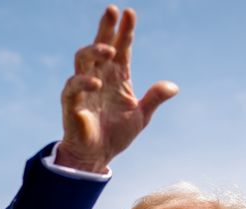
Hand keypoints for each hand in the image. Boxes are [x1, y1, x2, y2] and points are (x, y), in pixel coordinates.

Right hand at [55, 5, 178, 172]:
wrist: (97, 157)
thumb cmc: (116, 134)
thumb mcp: (141, 117)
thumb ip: (154, 99)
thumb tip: (174, 86)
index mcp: (116, 77)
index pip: (121, 47)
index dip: (125, 31)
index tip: (129, 13)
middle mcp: (99, 76)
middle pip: (100, 44)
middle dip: (106, 27)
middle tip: (112, 10)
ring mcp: (83, 88)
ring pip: (83, 59)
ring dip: (95, 50)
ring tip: (111, 49)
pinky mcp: (71, 103)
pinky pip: (73, 87)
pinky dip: (83, 82)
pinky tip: (96, 83)